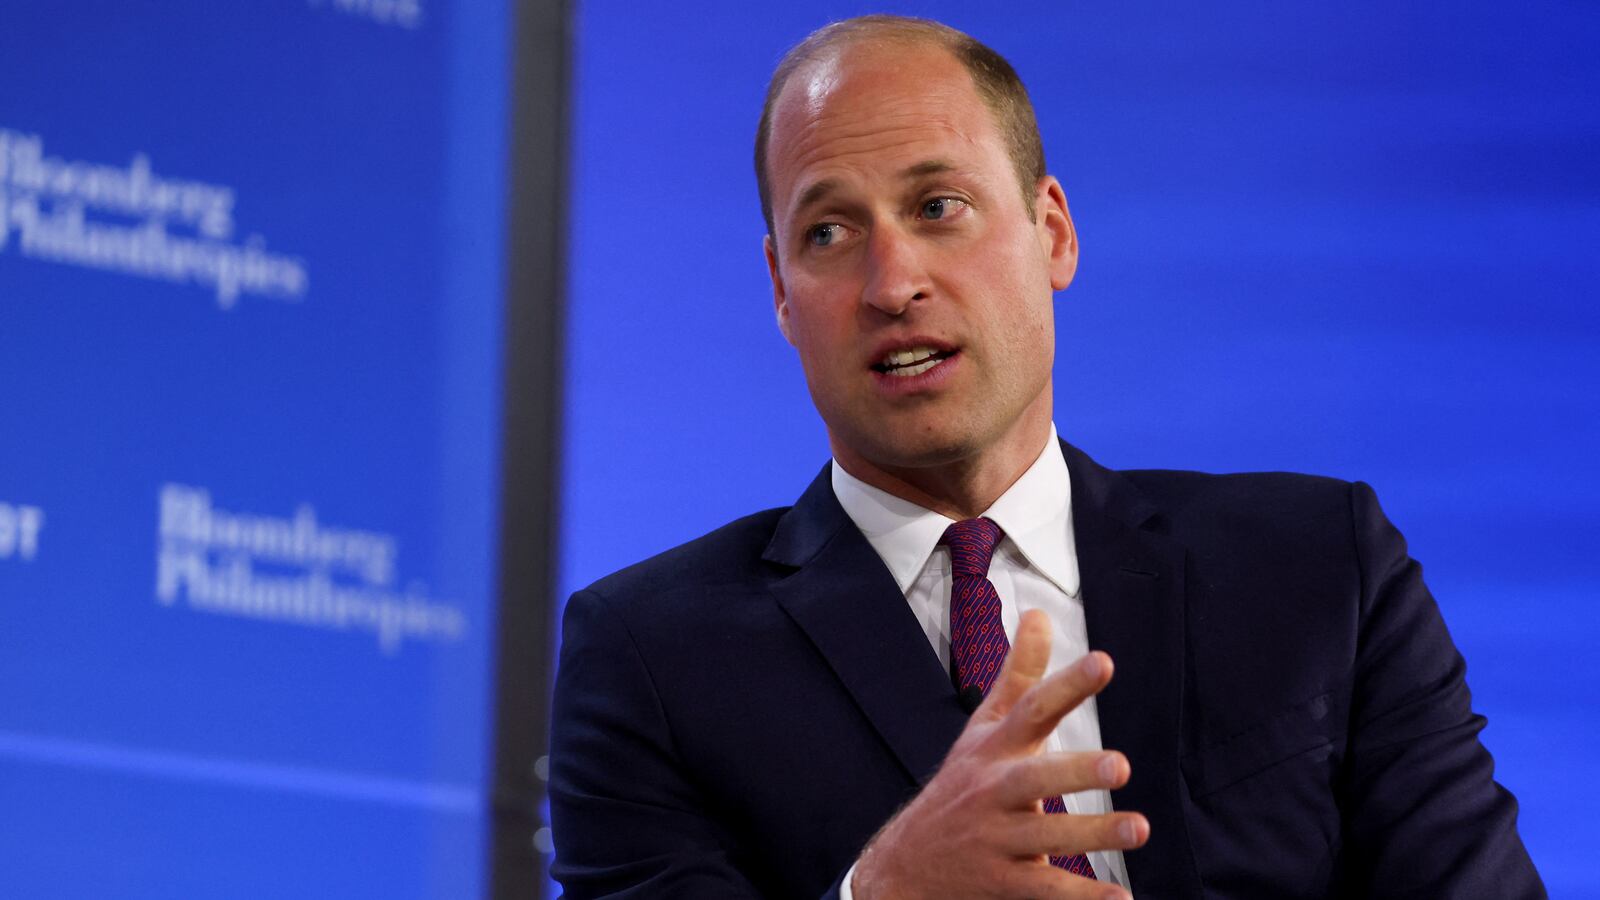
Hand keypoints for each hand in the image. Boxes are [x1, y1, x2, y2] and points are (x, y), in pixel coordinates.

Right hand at [850, 610, 1147, 899]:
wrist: (904, 863)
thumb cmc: (961, 787)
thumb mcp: (983, 729)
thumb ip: (1019, 675)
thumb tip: (1039, 613)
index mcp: (994, 748)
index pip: (1031, 709)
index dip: (1067, 685)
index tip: (1104, 662)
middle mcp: (993, 790)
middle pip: (1033, 777)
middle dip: (1075, 771)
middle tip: (1120, 765)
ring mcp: (995, 839)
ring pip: (1046, 837)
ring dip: (1093, 834)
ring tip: (1139, 829)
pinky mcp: (1002, 883)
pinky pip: (1044, 890)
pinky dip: (1082, 898)